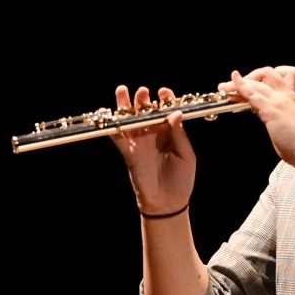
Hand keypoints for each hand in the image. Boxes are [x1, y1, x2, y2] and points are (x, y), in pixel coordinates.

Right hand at [112, 84, 195, 215]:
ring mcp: (139, 142)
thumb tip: (176, 113)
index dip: (164, 99)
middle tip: (143, 91)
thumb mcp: (186, 155)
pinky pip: (117, 137)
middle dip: (143, 99)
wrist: (168, 203)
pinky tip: (108, 114)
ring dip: (125, 105)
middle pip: (145, 111)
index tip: (164, 92)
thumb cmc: (182, 179)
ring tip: (123, 91)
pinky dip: (112, 125)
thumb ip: (179, 134)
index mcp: (169, 133)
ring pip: (129, 119)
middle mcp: (153, 134)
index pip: (165, 111)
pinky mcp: (128, 152)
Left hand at [217, 66, 294, 170]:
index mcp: (293, 98)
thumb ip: (276, 116)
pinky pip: (252, 93)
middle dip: (250, 77)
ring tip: (224, 86)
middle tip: (234, 85)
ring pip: (256, 83)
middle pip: (267, 73)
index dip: (264, 79)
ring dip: (238, 83)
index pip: (280, 77)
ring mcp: (279, 100)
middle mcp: (287, 95)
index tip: (253, 87)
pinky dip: (240, 87)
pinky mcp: (271, 109)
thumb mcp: (289, 124)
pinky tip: (231, 84)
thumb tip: (264, 115)